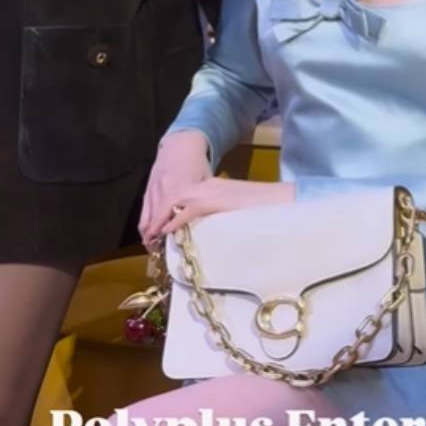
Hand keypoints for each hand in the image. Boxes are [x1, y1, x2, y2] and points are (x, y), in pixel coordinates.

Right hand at [139, 131, 211, 248]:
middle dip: (155, 237)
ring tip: (152, 246)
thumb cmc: (197, 163)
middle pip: (156, 218)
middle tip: (159, 252)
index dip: (168, 229)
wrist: (180, 144)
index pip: (171, 214)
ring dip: (147, 232)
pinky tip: (147, 233)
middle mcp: (164, 190)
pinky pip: (143, 209)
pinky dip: (144, 222)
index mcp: (179, 188)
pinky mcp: (148, 189)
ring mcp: (154, 190)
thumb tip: (212, 218)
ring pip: (146, 216)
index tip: (169, 244)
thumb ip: (203, 198)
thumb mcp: (206, 180)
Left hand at [161, 178, 294, 233]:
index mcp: (210, 188)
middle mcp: (205, 187)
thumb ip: (216, 215)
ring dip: (160, 221)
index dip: (164, 214)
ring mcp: (208, 192)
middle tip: (148, 238)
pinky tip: (167, 233)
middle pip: (171, 199)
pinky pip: (186, 210)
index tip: (157, 231)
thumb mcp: (231, 208)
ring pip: (173, 204)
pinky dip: (174, 222)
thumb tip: (206, 230)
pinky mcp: (212, 199)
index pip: (179, 197)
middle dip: (156, 219)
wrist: (276, 198)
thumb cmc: (259, 205)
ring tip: (152, 238)